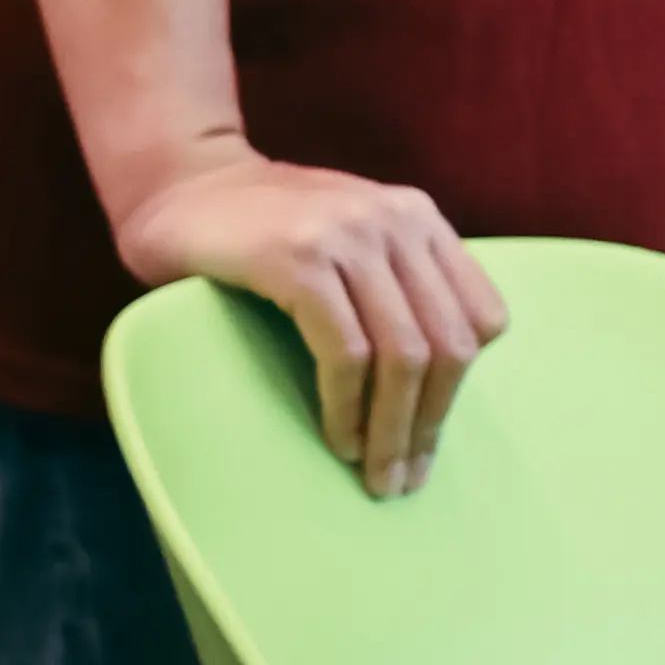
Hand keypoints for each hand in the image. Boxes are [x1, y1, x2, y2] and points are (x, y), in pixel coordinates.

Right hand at [106, 145, 507, 498]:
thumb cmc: (264, 229)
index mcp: (420, 220)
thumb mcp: (352, 239)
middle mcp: (397, 222)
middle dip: (429, 424)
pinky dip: (346, 408)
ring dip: (391, 430)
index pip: (482, 317)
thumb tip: (434, 380)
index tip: (430, 438)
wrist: (183, 184)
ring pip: (402, 355)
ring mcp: (350, 237)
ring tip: (376, 476)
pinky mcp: (299, 261)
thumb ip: (395, 283)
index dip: (460, 387)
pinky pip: (345, 353)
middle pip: (447, 344)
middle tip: (405, 480)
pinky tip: (338, 441)